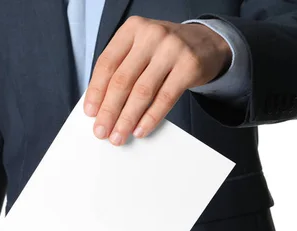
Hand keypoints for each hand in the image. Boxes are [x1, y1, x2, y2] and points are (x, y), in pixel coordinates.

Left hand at [84, 16, 231, 145]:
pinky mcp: (189, 66)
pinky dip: (150, 118)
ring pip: (142, 91)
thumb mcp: (140, 48)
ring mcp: (172, 49)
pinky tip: (140, 129)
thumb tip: (100, 106)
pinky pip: (165, 98)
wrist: (207, 43)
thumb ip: (121, 69)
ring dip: (127, 118)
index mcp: (132, 29)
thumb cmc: (164, 50)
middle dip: (109, 110)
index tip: (90, 112)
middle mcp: (151, 35)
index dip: (96, 91)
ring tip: (119, 135)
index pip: (107, 63)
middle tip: (101, 130)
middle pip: (122, 79)